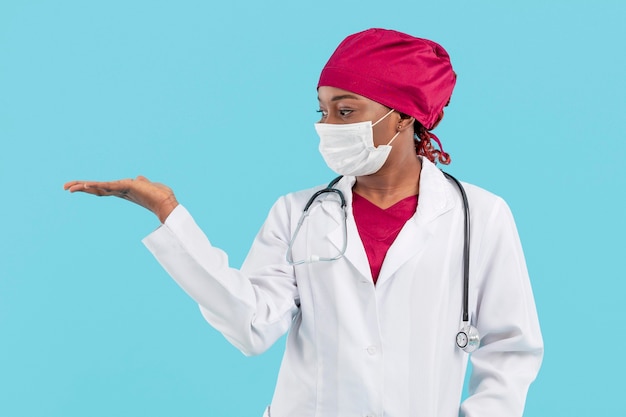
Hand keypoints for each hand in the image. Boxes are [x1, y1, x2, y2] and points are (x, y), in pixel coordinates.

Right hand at [64, 176, 178, 222]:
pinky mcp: (126, 187)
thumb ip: (142, 182)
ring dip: (84, 186)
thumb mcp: (148, 185)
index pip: (103, 188)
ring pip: (99, 187)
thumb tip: (139, 178)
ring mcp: (122, 190)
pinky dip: (97, 185)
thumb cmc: (159, 196)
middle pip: (97, 189)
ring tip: (69, 187)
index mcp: (123, 190)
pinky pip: (108, 186)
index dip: (90, 187)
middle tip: (65, 187)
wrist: (167, 203)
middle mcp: (120, 191)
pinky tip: (85, 185)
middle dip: (81, 187)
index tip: (77, 186)